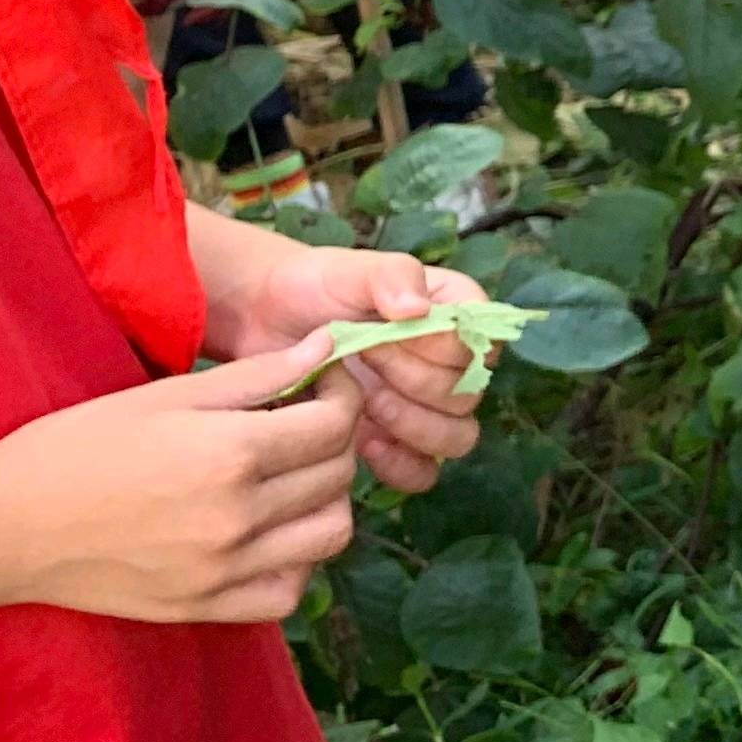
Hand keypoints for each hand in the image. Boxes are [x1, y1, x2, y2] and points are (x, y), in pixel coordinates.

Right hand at [0, 349, 362, 620]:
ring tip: (288, 477)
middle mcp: (238, 517)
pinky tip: (268, 533)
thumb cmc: (77, 447)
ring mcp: (224, 570)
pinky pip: (289, 591)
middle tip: (301, 422)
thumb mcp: (166, 396)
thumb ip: (257, 374)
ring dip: (325, 500)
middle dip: (334, 440)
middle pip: (338, 474)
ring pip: (330, 534)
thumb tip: (328, 345)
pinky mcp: (205, 607)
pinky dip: (295, 562)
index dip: (341, 394)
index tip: (323, 383)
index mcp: (231, 454)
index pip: (337, 424)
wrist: (5, 526)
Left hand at [204, 241, 490, 494]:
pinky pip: (423, 472)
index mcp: (453, 314)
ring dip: (417, 427)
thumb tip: (419, 310)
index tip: (385, 333)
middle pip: (469, 394)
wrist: (261, 323)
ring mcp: (422, 407)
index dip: (441, 347)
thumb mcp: (349, 270)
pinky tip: (365, 445)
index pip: (481, 342)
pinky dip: (402, 466)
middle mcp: (449, 364)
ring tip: (369, 406)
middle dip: (418, 383)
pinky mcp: (393, 442)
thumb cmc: (311, 288)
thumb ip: (390, 276)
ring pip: (458, 438)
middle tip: (366, 361)